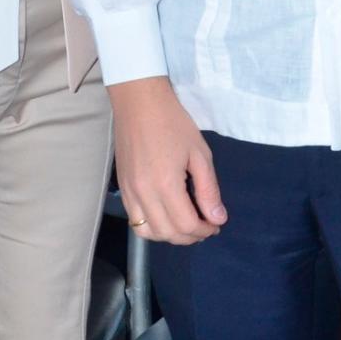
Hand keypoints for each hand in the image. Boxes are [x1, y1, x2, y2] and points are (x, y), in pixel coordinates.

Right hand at [110, 77, 224, 245]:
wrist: (139, 103)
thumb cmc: (173, 123)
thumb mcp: (200, 154)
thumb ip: (208, 190)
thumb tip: (218, 218)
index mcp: (165, 184)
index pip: (186, 224)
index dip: (205, 230)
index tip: (216, 224)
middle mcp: (143, 193)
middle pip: (168, 233)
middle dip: (191, 236)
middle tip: (206, 225)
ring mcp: (129, 193)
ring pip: (148, 233)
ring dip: (170, 235)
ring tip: (187, 224)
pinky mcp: (122, 189)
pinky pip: (135, 220)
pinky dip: (153, 227)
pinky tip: (167, 216)